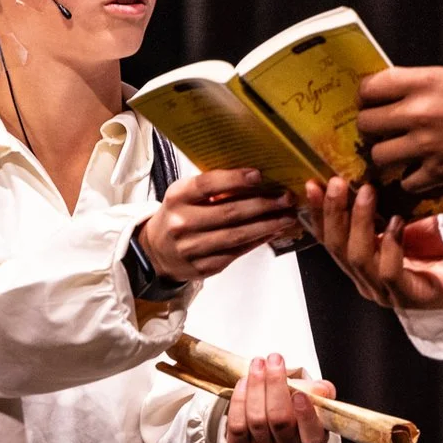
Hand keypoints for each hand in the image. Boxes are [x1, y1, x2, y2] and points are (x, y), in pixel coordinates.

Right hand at [139, 169, 299, 283]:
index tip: (259, 175)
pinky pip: (236, 253)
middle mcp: (181, 223)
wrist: (156, 251)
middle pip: (229, 212)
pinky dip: (257, 241)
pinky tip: (272, 232)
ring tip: (287, 216)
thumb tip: (256, 179)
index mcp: (177, 198)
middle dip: (263, 204)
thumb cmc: (179, 216)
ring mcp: (191, 249)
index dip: (235, 179)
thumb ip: (212, 188)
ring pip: (237, 236)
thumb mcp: (185, 196)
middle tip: (286, 198)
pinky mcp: (202, 268)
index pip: (207, 185)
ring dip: (267, 225)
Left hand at [223, 353, 333, 442]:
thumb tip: (321, 389)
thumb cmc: (294, 411)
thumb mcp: (313, 401)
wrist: (269, 426)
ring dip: (256, 387)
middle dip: (275, 385)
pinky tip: (243, 382)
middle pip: (280, 420)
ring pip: (257, 420)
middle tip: (273, 360)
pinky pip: (237, 426)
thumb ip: (320, 393)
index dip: (306, 416)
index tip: (300, 394)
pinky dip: (239, 401)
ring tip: (258, 365)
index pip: (312, 437)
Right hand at [305, 177, 442, 310]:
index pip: (330, 238)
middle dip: (333, 213)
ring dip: (359, 222)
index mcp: (361, 264)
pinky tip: (396, 223)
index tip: (312, 184)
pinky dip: (390, 245)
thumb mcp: (405, 223)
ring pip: (359, 258)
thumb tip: (367, 173)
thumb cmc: (439, 252)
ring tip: (367, 192)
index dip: (318, 212)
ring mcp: (384, 292)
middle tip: (337, 183)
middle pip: (338, 248)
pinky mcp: (408, 298)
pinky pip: (390, 272)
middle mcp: (366, 280)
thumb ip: (383, 209)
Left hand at [355, 66, 442, 191]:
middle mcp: (418, 113)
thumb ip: (413, 86)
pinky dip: (411, 179)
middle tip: (382, 130)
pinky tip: (421, 171)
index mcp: (422, 83)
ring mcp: (426, 145)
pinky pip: (405, 181)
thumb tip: (382, 95)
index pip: (370, 87)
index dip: (365, 97)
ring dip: (387, 156)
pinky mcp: (437, 172)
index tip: (370, 103)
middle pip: (366, 123)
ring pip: (379, 155)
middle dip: (371, 128)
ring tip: (400, 153)